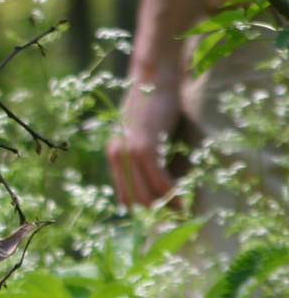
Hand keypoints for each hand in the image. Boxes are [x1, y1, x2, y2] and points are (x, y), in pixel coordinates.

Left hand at [106, 79, 181, 207]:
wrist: (154, 78)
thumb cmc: (155, 105)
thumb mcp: (145, 136)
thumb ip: (146, 157)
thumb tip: (161, 184)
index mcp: (114, 156)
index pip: (124, 194)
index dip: (142, 209)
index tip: (160, 217)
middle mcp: (117, 157)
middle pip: (134, 198)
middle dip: (155, 213)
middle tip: (175, 218)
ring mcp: (128, 152)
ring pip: (146, 192)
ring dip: (165, 205)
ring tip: (182, 211)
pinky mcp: (144, 146)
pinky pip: (158, 179)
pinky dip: (171, 191)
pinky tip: (182, 196)